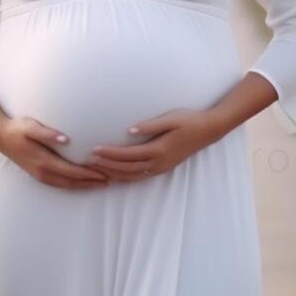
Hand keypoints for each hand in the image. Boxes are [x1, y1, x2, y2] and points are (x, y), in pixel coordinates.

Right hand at [0, 114, 113, 189]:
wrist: (1, 136)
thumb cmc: (18, 128)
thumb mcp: (31, 126)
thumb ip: (48, 134)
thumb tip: (66, 140)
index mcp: (43, 161)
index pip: (71, 171)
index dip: (89, 174)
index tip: (105, 174)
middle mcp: (43, 172)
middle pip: (72, 182)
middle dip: (91, 183)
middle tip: (110, 181)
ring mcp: (40, 175)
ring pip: (66, 186)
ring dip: (84, 186)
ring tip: (101, 184)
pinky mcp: (39, 175)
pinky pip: (60, 184)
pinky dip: (74, 184)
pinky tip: (83, 182)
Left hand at [88, 108, 217, 181]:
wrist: (208, 131)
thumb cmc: (189, 120)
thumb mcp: (171, 118)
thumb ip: (150, 126)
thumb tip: (129, 131)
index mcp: (159, 150)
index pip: (128, 155)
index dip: (110, 154)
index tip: (94, 150)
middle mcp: (158, 163)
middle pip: (126, 168)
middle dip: (106, 166)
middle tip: (87, 161)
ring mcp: (161, 168)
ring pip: (132, 176)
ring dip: (113, 173)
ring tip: (96, 169)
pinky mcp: (162, 168)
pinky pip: (139, 176)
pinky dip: (124, 176)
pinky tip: (114, 174)